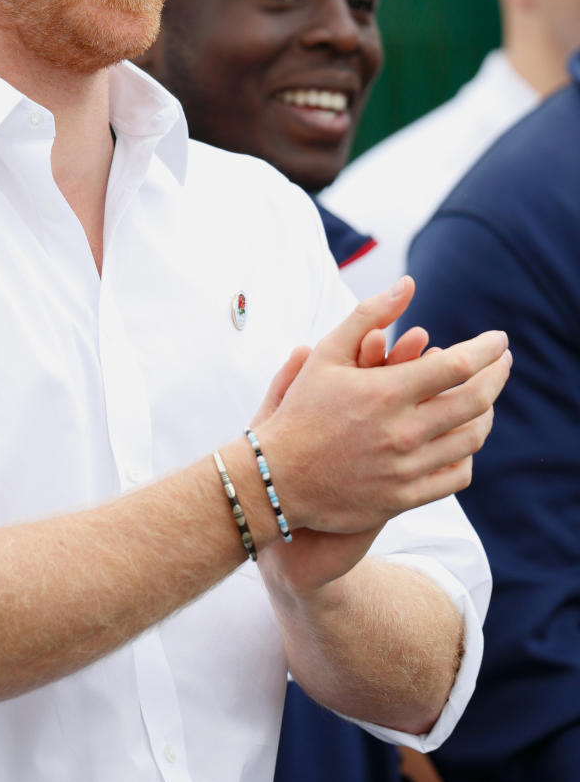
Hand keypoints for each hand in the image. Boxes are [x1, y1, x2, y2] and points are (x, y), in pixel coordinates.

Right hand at [255, 276, 508, 538]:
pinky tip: (462, 437)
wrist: (278, 478)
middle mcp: (401, 431)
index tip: (499, 340)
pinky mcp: (403, 497)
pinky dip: (467, 453)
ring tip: (485, 396)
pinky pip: (456, 475)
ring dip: (486, 412)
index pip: (458, 365)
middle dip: (497, 376)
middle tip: (503, 362)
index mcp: (385, 392)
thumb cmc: (301, 409)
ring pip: (471, 439)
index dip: (487, 349)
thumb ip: (368, 315)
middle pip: (475, 401)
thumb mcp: (326, 354)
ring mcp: (405, 468)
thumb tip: (408, 283)